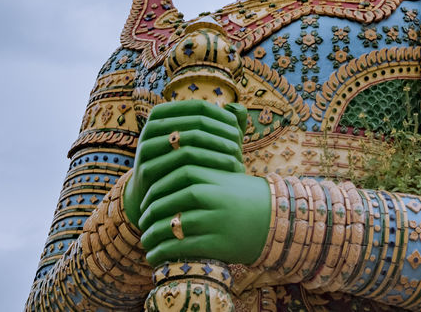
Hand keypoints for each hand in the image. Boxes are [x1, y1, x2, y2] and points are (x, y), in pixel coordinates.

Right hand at [122, 100, 247, 227]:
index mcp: (163, 114)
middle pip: (197, 121)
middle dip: (222, 133)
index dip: (222, 117)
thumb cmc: (188, 165)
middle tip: (240, 146)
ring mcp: (146, 146)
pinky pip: (182, 161)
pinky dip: (206, 164)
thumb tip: (239, 107)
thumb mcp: (205, 143)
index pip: (200, 107)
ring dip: (217, 148)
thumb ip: (224, 124)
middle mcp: (151, 127)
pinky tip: (224, 174)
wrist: (158, 198)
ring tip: (236, 160)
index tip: (239, 132)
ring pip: (190, 139)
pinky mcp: (147, 168)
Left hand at [137, 163, 270, 264]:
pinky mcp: (218, 244)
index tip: (147, 194)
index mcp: (216, 177)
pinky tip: (155, 255)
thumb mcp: (229, 176)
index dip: (158, 184)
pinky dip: (164, 252)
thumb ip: (204, 169)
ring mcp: (217, 221)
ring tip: (145, 240)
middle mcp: (215, 198)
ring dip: (153, 234)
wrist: (278, 221)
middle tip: (142, 219)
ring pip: (175, 225)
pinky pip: (183, 247)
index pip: (179, 174)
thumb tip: (171, 165)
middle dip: (151, 211)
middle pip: (172, 200)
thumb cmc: (248, 198)